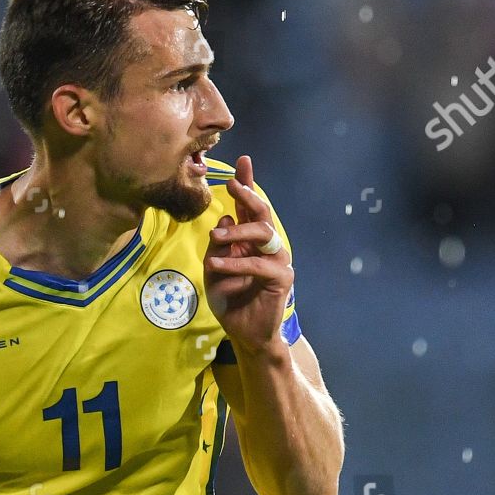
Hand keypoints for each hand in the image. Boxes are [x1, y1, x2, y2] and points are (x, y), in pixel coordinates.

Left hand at [204, 155, 292, 356]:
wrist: (243, 332)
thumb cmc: (229, 300)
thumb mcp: (213, 270)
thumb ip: (218, 247)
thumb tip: (225, 220)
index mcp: (249, 240)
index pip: (248, 208)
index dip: (247, 184)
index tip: (242, 161)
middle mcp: (266, 246)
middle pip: (262, 213)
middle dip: (249, 195)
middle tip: (232, 185)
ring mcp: (277, 260)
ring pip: (263, 233)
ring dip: (238, 233)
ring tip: (216, 238)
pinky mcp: (282, 278)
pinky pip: (259, 264)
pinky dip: (237, 264)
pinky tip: (218, 265)